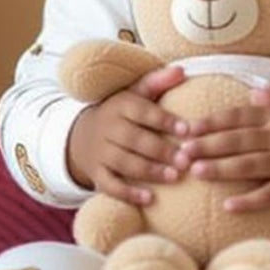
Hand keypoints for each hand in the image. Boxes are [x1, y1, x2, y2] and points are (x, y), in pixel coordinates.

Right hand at [66, 65, 190, 205]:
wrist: (81, 135)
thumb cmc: (122, 113)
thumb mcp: (135, 94)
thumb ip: (158, 83)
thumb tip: (182, 70)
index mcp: (120, 105)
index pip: (143, 112)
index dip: (165, 120)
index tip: (188, 130)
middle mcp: (108, 128)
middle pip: (134, 139)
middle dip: (161, 150)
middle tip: (187, 160)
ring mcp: (100, 152)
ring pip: (124, 162)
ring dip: (150, 171)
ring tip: (175, 177)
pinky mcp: (96, 173)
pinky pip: (110, 185)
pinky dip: (128, 193)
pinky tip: (149, 199)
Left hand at [173, 88, 269, 212]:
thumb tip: (255, 91)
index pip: (238, 117)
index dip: (210, 122)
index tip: (186, 127)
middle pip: (237, 140)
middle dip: (206, 145)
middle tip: (179, 151)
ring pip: (248, 166)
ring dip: (220, 169)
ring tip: (194, 173)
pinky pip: (269, 194)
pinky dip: (249, 200)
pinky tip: (228, 206)